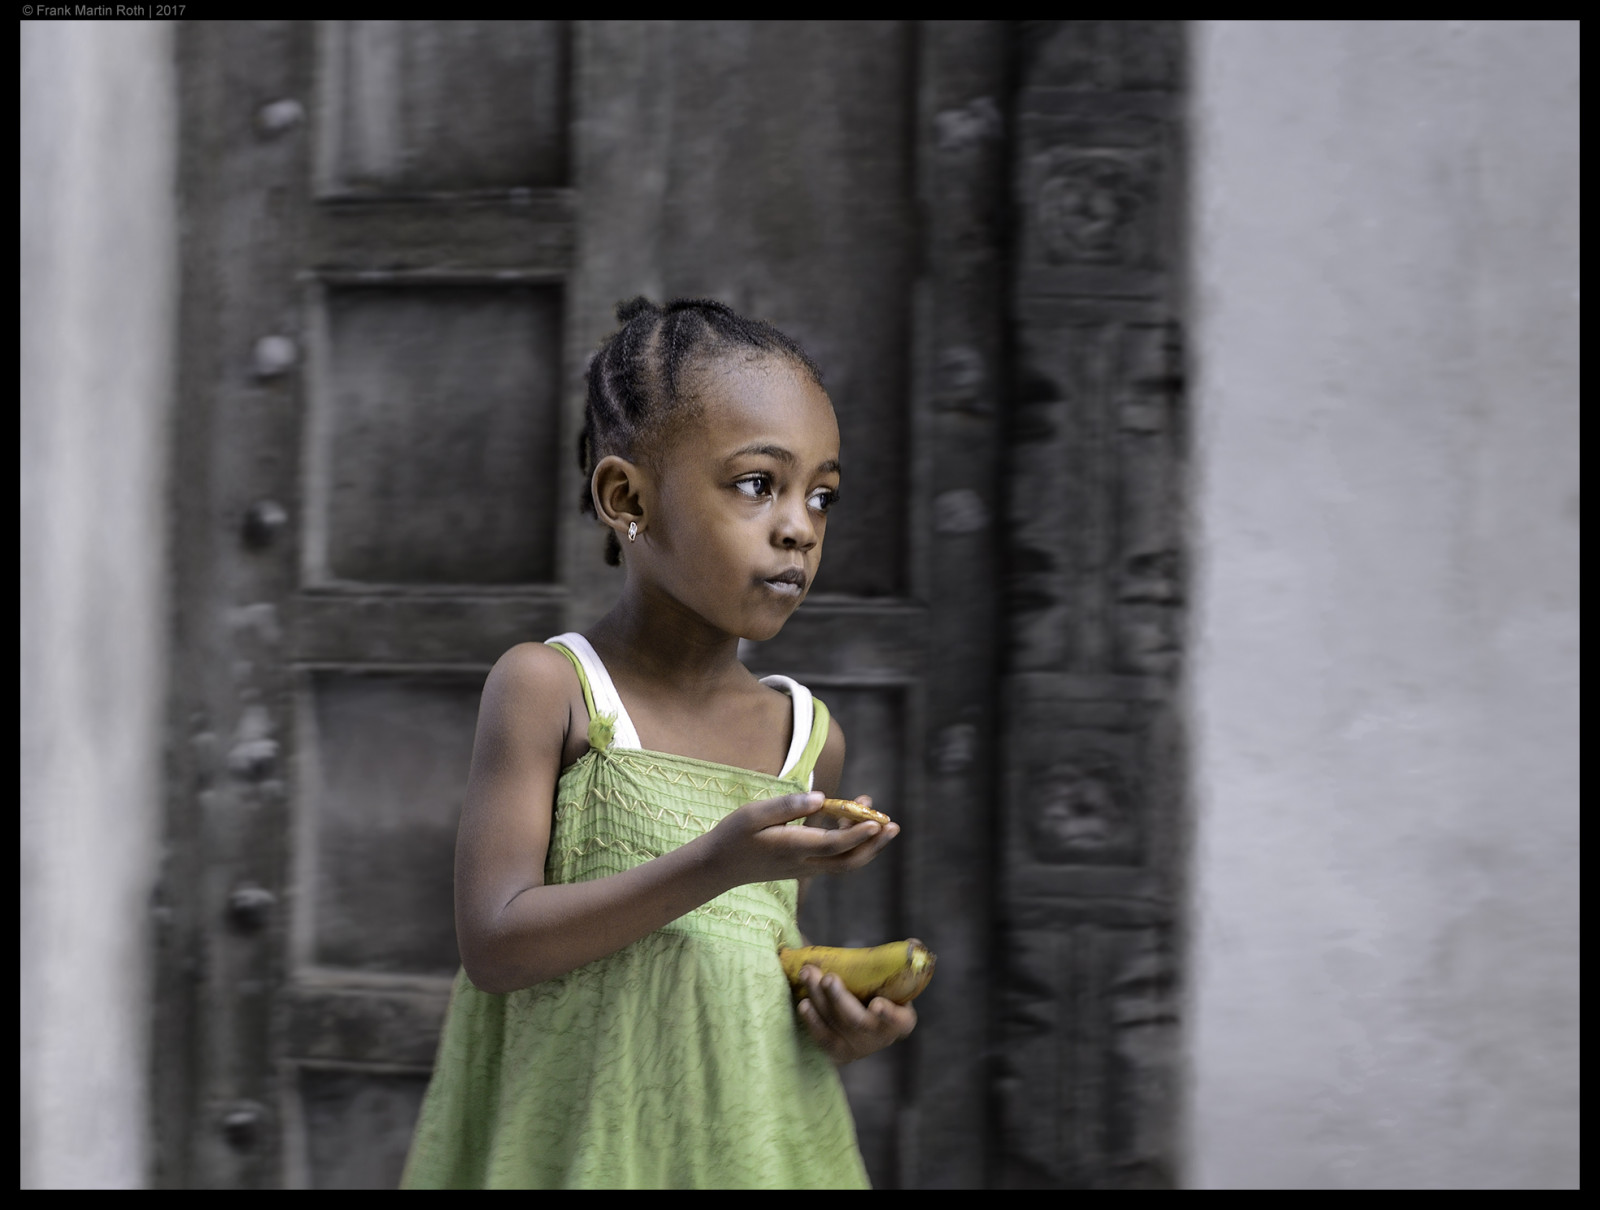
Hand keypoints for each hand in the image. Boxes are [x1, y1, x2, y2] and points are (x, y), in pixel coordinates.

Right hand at [707, 792, 899, 888]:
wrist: (719, 867)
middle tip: (892, 825)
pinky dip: (850, 845)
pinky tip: (851, 822)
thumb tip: (821, 798)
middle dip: (873, 845)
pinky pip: (835, 861)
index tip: (876, 820)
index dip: (857, 834)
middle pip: (848, 861)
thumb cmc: (734, 835)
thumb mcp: (754, 814)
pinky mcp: (803, 868)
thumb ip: (787, 807)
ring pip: (845, 864)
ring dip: (866, 845)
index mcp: (792, 847)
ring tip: (878, 819)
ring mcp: (804, 869)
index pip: (833, 844)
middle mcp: (803, 863)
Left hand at [795, 964, 917, 1064]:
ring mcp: (857, 1047)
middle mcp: (880, 1037)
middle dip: (840, 999)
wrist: (859, 1013)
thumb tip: (912, 942)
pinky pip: (822, 1038)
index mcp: (901, 1020)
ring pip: (836, 1025)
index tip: (877, 1004)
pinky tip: (803, 1003)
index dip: (889, 1015)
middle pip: (858, 1022)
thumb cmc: (878, 989)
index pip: (900, 1021)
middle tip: (828, 978)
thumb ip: (900, 961)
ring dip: (819, 999)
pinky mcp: (836, 1051)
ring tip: (808, 974)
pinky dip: (812, 1021)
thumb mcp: (892, 978)